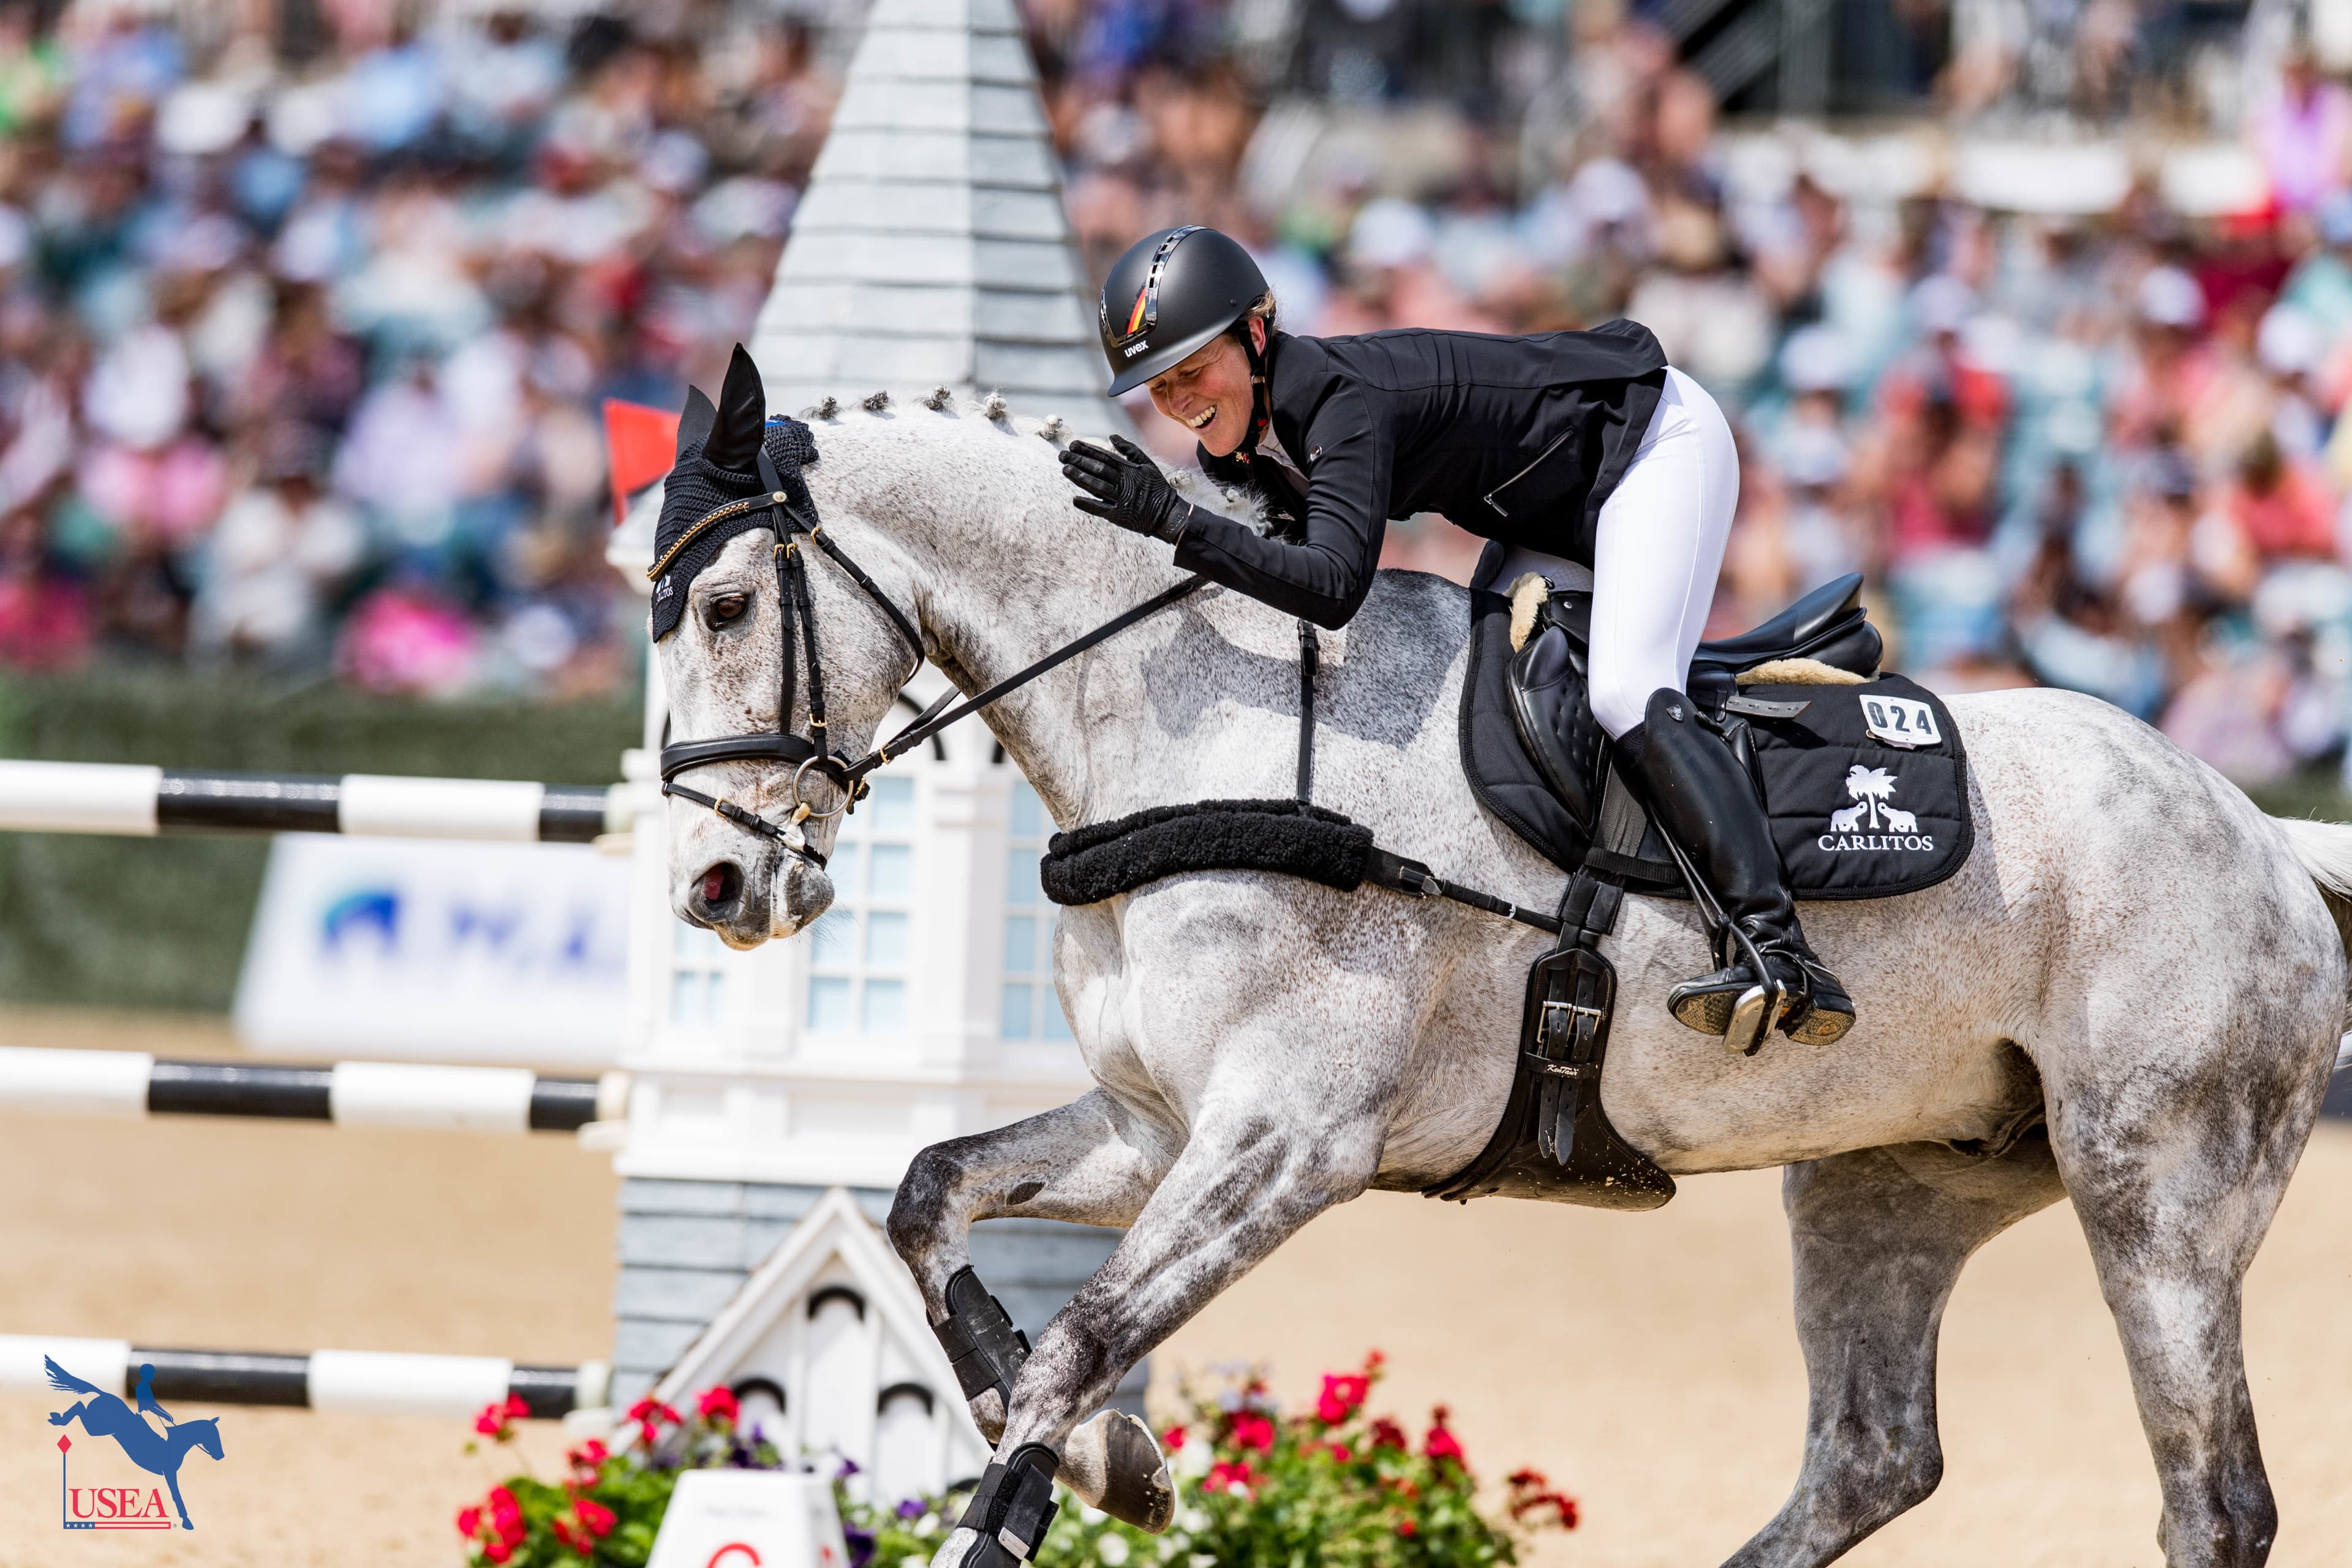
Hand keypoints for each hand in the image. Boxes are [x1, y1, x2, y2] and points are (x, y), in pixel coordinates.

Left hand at [1060, 435, 1190, 541]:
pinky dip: (1088, 504)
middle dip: (1079, 461)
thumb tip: (1112, 436)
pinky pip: (1101, 509)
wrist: (1168, 515)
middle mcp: (1124, 483)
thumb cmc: (1157, 487)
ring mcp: (1121, 499)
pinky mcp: (1119, 515)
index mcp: (1129, 470)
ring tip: (1065, 470)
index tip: (1073, 445)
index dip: (1088, 450)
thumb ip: (1130, 450)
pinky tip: (1075, 499)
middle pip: (1098, 469)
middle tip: (1063, 455)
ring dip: (1080, 478)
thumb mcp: (1147, 465)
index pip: (1105, 457)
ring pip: (1097, 486)